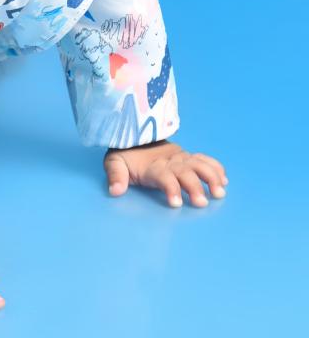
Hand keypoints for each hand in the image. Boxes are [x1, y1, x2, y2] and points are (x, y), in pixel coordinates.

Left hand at [104, 139, 228, 207]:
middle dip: (194, 186)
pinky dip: (215, 167)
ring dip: (211, 177)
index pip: (164, 177)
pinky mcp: (187, 156)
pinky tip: (224, 180)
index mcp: (152, 166)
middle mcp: (169, 161)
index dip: (171, 188)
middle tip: (202, 202)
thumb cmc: (125, 154)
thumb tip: (115, 191)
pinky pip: (204, 159)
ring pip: (199, 164)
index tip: (176, 203)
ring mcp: (180, 158)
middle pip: (185, 172)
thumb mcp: (114, 163)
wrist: (135, 134)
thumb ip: (115, 176)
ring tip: (220, 192)